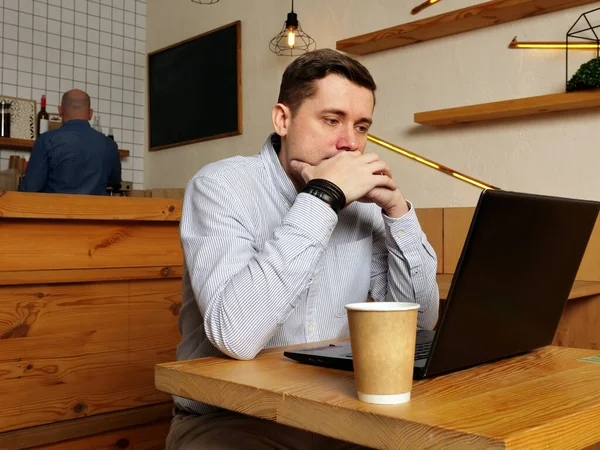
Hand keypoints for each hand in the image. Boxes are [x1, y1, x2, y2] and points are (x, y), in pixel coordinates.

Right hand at [291, 152, 405, 214]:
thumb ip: (301, 166)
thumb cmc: (318, 182)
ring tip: (388, 177)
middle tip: (378, 171)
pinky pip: (384, 179)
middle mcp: (355, 160)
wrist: (325, 191)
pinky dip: (389, 183)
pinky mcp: (369, 180)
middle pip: (371, 157)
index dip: (360, 161)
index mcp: (343, 157)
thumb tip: (291, 162)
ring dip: (385, 171)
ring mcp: (364, 169)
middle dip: (376, 163)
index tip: (361, 167)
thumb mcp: (308, 171)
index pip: (356, 155)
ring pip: (381, 165)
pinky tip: (392, 187)